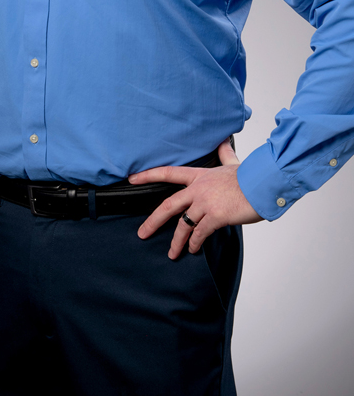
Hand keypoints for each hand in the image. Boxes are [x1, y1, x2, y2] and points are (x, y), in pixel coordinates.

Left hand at [131, 138, 262, 257]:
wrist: (264, 184)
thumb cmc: (250, 176)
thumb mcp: (233, 163)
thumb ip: (225, 155)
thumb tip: (223, 142)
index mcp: (198, 176)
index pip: (168, 173)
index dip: (148, 175)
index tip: (131, 179)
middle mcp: (197, 189)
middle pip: (168, 205)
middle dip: (153, 222)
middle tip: (142, 233)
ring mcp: (205, 203)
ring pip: (183, 224)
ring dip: (176, 241)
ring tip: (172, 253)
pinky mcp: (216, 216)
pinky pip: (199, 233)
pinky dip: (194, 242)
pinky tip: (192, 249)